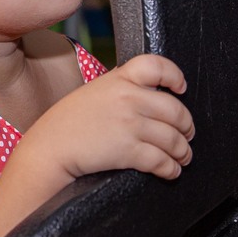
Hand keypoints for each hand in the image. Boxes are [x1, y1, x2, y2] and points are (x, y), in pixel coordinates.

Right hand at [30, 54, 194, 181]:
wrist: (50, 147)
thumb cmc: (68, 122)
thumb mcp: (94, 92)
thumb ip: (120, 89)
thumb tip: (148, 97)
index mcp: (119, 79)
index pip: (157, 65)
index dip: (175, 75)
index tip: (181, 88)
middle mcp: (128, 98)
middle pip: (175, 109)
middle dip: (187, 126)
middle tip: (188, 134)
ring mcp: (130, 124)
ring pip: (173, 138)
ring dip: (183, 151)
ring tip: (183, 156)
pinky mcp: (128, 150)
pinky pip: (161, 160)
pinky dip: (171, 168)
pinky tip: (171, 170)